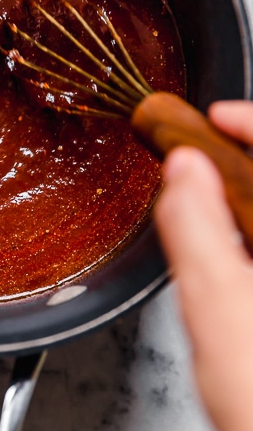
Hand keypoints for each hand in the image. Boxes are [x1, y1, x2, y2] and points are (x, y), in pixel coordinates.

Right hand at [154, 100, 252, 430]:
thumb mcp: (220, 313)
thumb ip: (199, 233)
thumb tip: (184, 170)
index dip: (252, 123)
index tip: (215, 117)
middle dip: (243, 156)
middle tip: (203, 146)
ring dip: (246, 191)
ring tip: (207, 188)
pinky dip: (250, 226)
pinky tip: (230, 239)